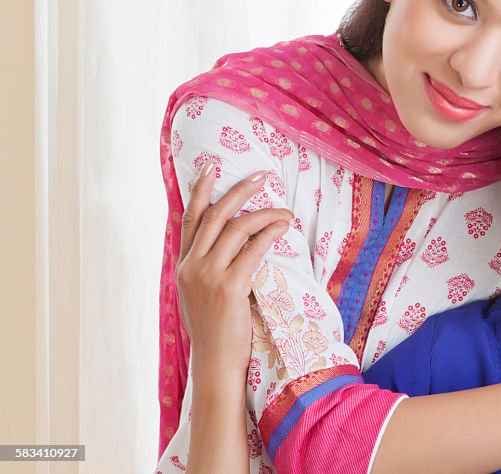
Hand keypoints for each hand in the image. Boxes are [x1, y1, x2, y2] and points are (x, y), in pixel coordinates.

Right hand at [175, 163, 291, 380]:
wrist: (216, 364)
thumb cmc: (217, 332)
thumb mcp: (204, 296)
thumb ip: (211, 269)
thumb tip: (234, 244)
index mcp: (183, 267)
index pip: (190, 220)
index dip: (201, 191)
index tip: (211, 167)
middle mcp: (191, 267)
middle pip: (214, 216)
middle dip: (239, 191)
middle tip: (261, 176)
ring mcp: (208, 276)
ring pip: (236, 229)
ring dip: (264, 214)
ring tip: (285, 211)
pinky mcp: (229, 287)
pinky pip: (253, 249)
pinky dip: (270, 233)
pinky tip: (283, 227)